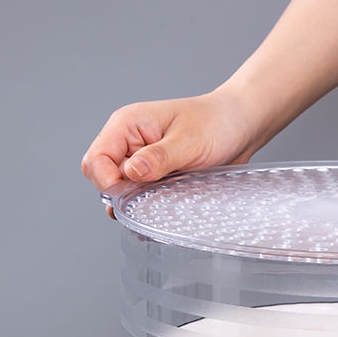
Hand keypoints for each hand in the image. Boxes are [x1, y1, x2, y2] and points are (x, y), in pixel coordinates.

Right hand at [81, 88, 256, 213]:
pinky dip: (150, 208)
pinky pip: (143, 197)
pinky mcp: (157, 176)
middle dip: (122, 197)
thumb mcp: (188, 142)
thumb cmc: (216, 123)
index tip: (131, 198)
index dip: (108, 184)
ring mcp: (142, 161)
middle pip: (105, 180)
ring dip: (138, 205)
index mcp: (127, 125)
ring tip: (162, 209)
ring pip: (124, 192)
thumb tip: (130, 172)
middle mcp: (129, 144)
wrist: (241, 126)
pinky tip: (165, 214)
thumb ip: (158, 158)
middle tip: (151, 204)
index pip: (96, 160)